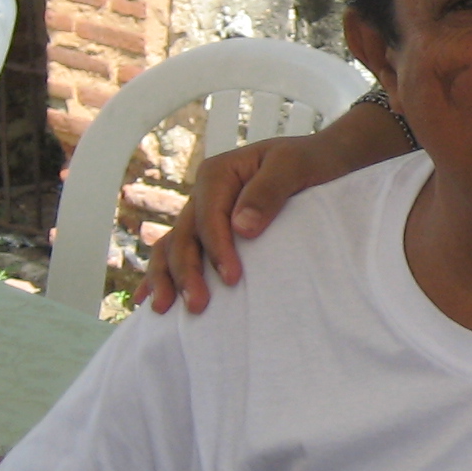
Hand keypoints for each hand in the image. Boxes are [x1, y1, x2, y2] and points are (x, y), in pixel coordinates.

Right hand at [135, 132, 331, 314]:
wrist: (323, 161)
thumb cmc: (310, 162)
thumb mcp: (293, 167)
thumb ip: (268, 191)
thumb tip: (240, 227)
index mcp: (218, 173)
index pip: (209, 217)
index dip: (217, 249)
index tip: (232, 278)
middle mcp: (203, 194)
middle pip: (184, 236)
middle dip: (186, 272)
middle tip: (197, 305)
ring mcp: (202, 213)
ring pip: (172, 246)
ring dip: (165, 277)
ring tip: (162, 309)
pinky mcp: (209, 231)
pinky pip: (179, 251)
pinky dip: (163, 274)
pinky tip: (148, 299)